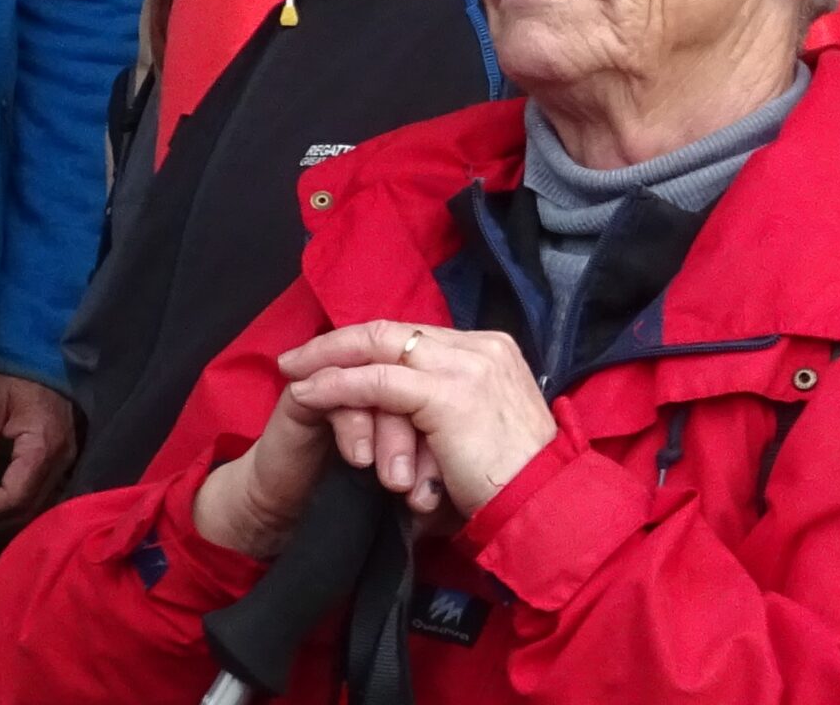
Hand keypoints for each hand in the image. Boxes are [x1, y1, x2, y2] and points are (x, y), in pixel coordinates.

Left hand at [0, 373, 76, 533]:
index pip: (14, 497)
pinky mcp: (59, 457)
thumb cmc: (16, 370)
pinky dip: (7, 504)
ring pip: (31, 505)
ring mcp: (64, 460)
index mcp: (43, 446)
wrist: (46, 349)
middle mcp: (60, 460)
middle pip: (23, 508)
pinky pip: (34, 493)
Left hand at [277, 321, 557, 522]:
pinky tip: (309, 393)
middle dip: (341, 342)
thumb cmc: (516, 485)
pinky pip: (378, 383)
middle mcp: (482, 347)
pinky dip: (339, 386)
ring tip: (292, 373)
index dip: (372, 343)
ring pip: (381, 348)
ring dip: (329, 358)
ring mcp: (467, 366)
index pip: (419, 336)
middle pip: (395, 331)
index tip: (336, 357)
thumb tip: (414, 415)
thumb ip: (455, 410)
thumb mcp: (486, 432)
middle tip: (297, 356)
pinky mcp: (449, 395)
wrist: (546, 507)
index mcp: (493, 351)